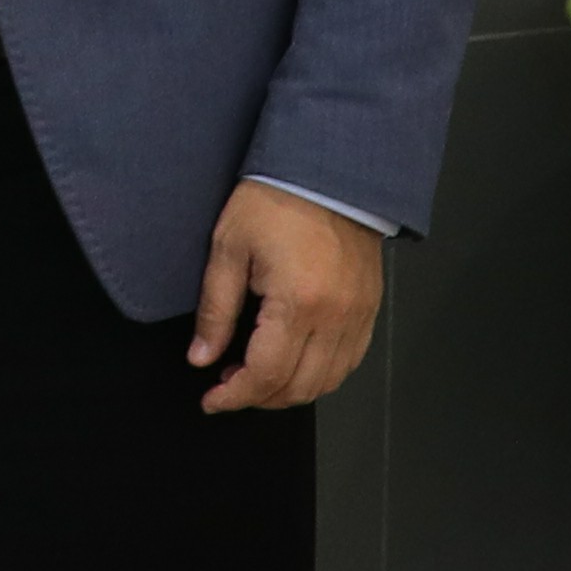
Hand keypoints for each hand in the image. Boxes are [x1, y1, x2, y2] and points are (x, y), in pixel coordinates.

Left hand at [190, 181, 383, 412]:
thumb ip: (215, 310)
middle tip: (227, 385)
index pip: (266, 375)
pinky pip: (349, 361)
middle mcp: (335, 317)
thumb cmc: (275, 200)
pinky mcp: (370, 308)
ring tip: (256, 374)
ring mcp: (358, 315)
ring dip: (289, 391)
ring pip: (327, 381)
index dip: (235, 397)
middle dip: (258, 398)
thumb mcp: (229, 249)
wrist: (328, 169)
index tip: (211, 401)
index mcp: (298, 303)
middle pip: (299, 387)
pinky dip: (320, 374)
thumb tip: (200, 357)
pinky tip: (293, 361)